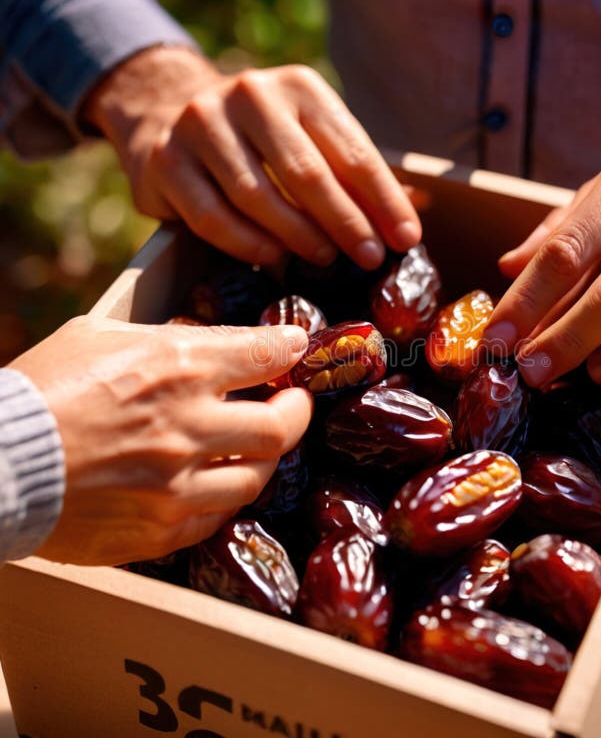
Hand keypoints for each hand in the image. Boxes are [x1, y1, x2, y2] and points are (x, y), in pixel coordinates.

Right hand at [9, 316, 312, 565]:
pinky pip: (220, 515)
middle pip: (282, 424)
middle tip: (293, 403)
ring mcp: (178, 483)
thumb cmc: (40, 389)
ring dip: (268, 457)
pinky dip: (227, 495)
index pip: (264, 355)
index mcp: (177, 368)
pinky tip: (221, 482)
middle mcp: (188, 425)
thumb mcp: (100, 336)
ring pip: (259, 475)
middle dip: (298, 409)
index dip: (290, 348)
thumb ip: (165, 338)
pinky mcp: (161, 528)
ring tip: (260, 445)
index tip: (296, 347)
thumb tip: (208, 340)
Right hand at [82, 47, 420, 269]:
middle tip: (370, 258)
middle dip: (346, 222)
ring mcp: (201, 125)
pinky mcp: (168, 161)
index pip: (351, 150)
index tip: (407, 239)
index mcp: (299, 87)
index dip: (383, 200)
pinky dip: (247, 244)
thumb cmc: (264, 139)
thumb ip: (354, 173)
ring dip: (298, 236)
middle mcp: (249, 95)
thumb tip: (414, 219)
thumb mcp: (312, 136)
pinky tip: (273, 259)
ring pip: (257, 196)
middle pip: (306, 173)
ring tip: (326, 260)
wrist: (171, 113)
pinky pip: (213, 216)